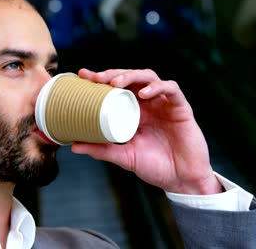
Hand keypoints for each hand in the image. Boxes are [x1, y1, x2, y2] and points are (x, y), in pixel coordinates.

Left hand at [71, 68, 221, 194]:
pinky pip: (171, 89)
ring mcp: (164, 104)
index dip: (101, 78)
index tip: (83, 75)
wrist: (182, 180)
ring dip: (132, 75)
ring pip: (149, 77)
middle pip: (131, 77)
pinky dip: (158, 87)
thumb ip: (102, 150)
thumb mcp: (124, 157)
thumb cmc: (155, 167)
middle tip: (97, 78)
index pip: (117, 88)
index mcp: (134, 111)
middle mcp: (148, 103)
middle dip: (113, 73)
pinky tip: (145, 94)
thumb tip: (73, 145)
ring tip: (116, 83)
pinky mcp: (181, 108)